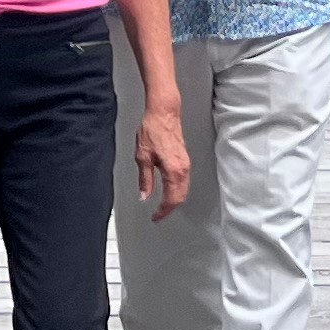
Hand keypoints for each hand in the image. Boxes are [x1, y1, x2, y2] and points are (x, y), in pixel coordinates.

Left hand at [134, 98, 191, 220]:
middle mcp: (183, 168)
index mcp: (173, 170)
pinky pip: (184, 181)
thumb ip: (145, 179)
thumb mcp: (143, 157)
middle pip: (181, 197)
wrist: (164, 113)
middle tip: (159, 215)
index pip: (171, 199)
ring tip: (163, 206)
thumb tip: (145, 195)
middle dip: (170, 208)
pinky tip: (170, 191)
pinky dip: (178, 190)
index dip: (163, 212)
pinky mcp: (184, 159)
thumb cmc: (153, 129)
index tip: (155, 217)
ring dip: (175, 200)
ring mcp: (186, 163)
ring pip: (184, 189)